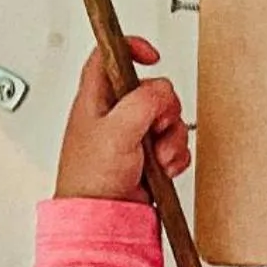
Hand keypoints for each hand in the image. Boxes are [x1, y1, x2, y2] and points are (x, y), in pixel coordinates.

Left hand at [54, 38, 189, 202]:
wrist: (103, 219)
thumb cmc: (91, 180)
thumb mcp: (115, 132)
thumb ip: (142, 102)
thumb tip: (162, 90)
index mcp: (95, 100)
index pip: (109, 56)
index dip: (130, 47)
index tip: (151, 56)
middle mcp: (114, 114)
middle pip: (152, 89)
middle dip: (164, 109)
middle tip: (154, 127)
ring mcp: (133, 135)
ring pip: (168, 117)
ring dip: (171, 138)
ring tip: (157, 157)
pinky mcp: (149, 155)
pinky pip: (175, 143)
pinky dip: (176, 155)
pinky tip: (163, 168)